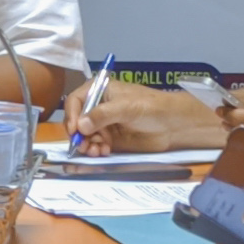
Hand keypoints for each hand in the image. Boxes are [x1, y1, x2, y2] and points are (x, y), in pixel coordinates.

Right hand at [69, 77, 228, 151]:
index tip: (74, 130)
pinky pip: (96, 145)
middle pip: (77, 121)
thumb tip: (81, 126)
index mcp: (99, 90)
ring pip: (85, 136)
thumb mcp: (126, 107)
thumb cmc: (150, 106)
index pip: (75, 101)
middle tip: (84, 145)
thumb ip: (102, 115)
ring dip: (87, 144)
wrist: (173, 124)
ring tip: (96, 151)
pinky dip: (96, 150)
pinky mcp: (111, 139)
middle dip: (79, 134)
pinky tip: (103, 152)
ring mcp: (104, 124)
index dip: (71, 115)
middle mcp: (98, 107)